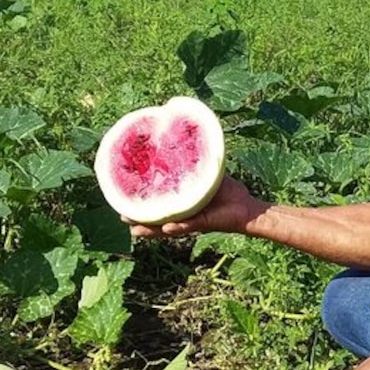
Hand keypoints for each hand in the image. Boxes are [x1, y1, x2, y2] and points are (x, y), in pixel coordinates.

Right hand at [124, 175, 267, 237]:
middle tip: (122, 214)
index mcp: (182, 203)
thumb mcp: (209, 174)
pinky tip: (166, 226)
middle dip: (139, 218)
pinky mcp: (204, 224)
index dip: (141, 202)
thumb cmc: (229, 192)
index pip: (158, 204)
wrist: (247, 207)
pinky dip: (178, 227)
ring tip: (135, 228)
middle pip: (156, 219)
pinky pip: (188, 227)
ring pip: (166, 228)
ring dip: (151, 229)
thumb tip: (187, 140)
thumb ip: (198, 161)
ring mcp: (192, 221)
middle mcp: (184, 215)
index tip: (123, 197)